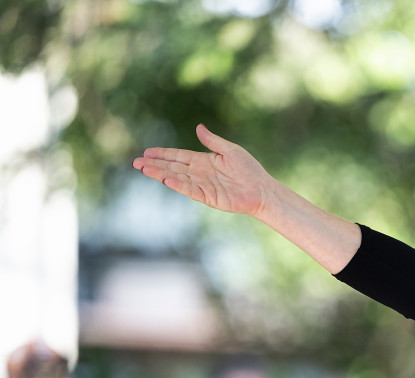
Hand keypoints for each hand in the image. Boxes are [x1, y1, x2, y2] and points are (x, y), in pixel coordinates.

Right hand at [132, 124, 271, 218]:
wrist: (261, 190)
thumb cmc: (249, 170)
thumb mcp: (230, 150)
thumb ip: (212, 141)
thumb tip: (198, 127)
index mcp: (204, 161)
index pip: (178, 156)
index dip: (163, 154)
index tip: (147, 152)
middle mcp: (200, 173)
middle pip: (172, 167)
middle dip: (154, 164)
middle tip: (135, 162)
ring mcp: (202, 185)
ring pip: (177, 178)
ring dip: (160, 173)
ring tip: (143, 169)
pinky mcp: (208, 196)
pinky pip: (190, 189)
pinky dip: (178, 184)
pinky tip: (165, 179)